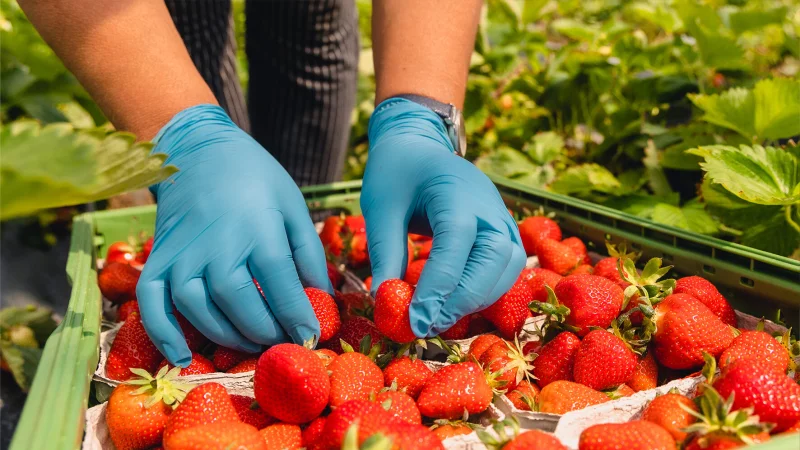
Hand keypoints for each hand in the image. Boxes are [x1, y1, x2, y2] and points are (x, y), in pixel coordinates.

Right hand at [137, 105, 331, 365]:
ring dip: (227, 337)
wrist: (199, 152)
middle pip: (239, 303)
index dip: (297, 317)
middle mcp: (217, 244)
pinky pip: (152, 304)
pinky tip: (181, 357)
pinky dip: (163, 334)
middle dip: (265, 332)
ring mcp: (183, 254)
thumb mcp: (293, 206)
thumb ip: (308, 252)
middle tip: (282, 342)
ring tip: (252, 343)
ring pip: (199, 309)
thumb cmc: (255, 179)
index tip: (311, 337)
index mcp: (257, 228)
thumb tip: (322, 297)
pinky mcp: (159, 260)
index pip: (280, 284)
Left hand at [362, 98, 525, 336]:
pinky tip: (455, 304)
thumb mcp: (380, 207)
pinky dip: (485, 291)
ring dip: (476, 300)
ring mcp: (501, 218)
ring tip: (438, 318)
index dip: (438, 287)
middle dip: (461, 300)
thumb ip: (385, 252)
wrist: (420, 145)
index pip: (456, 246)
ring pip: (507, 270)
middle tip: (426, 325)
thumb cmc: (397, 171)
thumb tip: (385, 300)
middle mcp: (489, 206)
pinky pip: (506, 269)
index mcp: (456, 192)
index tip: (415, 320)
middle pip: (492, 262)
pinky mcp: (503, 232)